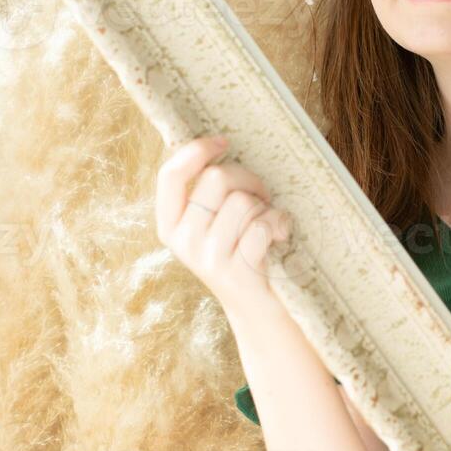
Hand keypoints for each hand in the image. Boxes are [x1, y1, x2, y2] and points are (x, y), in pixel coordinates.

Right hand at [155, 134, 293, 317]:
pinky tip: (281, 237)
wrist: (259, 309)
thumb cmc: (241, 251)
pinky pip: (261, 226)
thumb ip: (206, 192)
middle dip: (248, 179)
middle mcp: (182, 242)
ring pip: (242, 201)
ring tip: (268, 224)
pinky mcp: (235, 273)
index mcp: (170, 225)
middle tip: (261, 197)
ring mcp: (207, 259)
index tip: (223, 141)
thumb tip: (215, 142)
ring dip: (265, 207)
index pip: (170, 175)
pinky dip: (279, 224)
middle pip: (216, 178)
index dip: (196, 150)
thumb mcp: (212, 223)